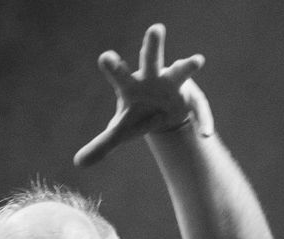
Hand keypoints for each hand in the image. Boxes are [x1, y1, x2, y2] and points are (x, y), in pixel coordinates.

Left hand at [74, 23, 212, 167]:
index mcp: (132, 85)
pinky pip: (200, 110)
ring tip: (196, 60)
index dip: (113, 67)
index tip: (105, 58)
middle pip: (151, 59)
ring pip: (180, 72)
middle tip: (156, 28)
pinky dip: (203, 122)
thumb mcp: (121, 131)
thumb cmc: (138, 116)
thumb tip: (78, 164)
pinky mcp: (192, 98)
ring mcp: (174, 85)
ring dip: (187, 65)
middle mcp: (153, 77)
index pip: (120, 74)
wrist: (164, 114)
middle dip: (153, 44)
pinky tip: (205, 135)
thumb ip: (101, 144)